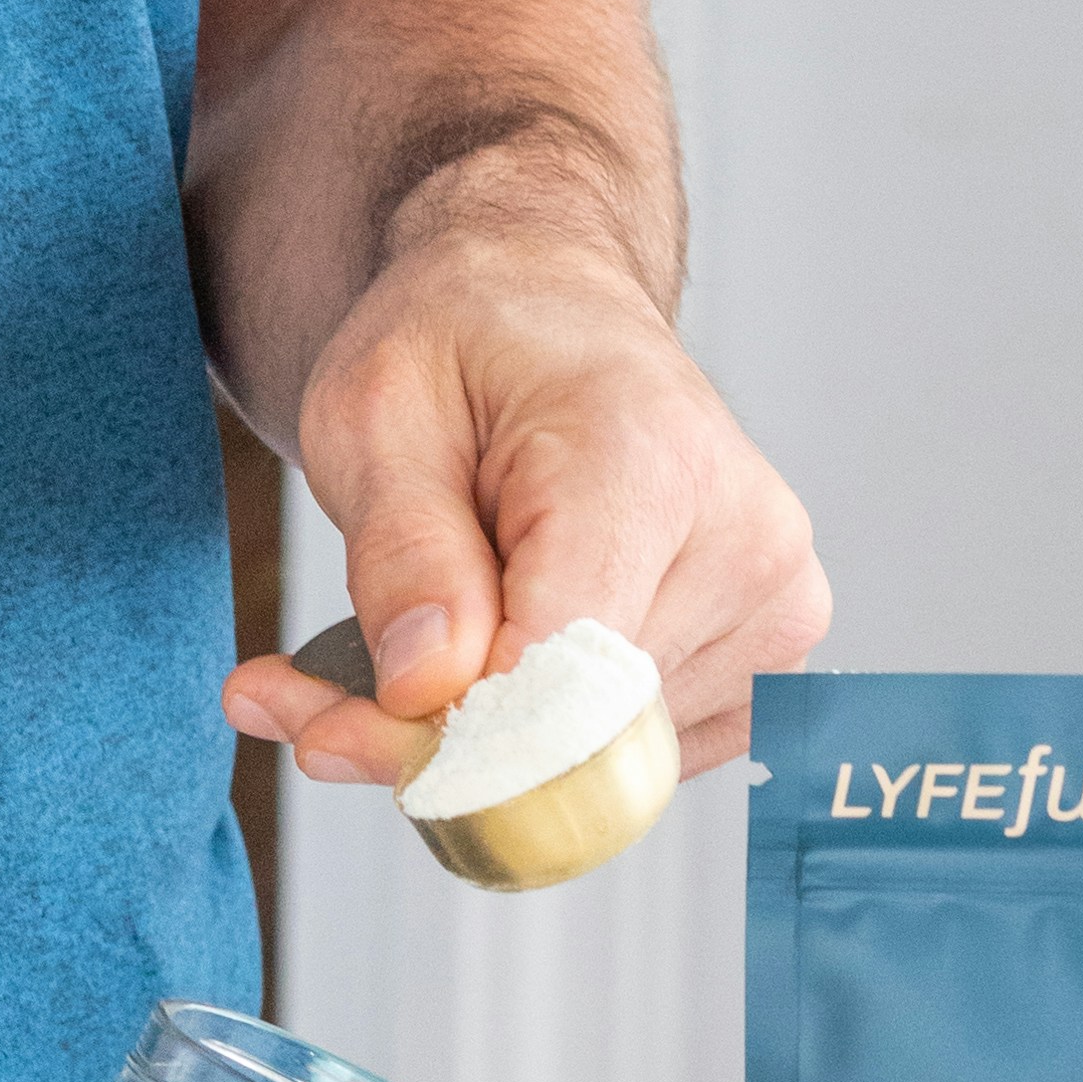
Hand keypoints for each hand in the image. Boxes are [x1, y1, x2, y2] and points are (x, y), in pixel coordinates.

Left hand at [223, 208, 827, 788]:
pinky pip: (633, 766)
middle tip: (309, 698)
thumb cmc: (469, 347)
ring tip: (404, 650)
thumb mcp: (378, 411)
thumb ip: (402, 551)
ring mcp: (773, 616)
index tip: (322, 724)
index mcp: (651, 462)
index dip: (436, 729)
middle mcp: (745, 545)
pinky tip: (488, 665)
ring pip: (599, 769)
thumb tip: (427, 689)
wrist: (555, 313)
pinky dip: (540, 746)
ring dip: (476, 745)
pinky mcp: (767, 671)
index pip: (561, 670)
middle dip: (429, 739)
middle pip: (576, 733)